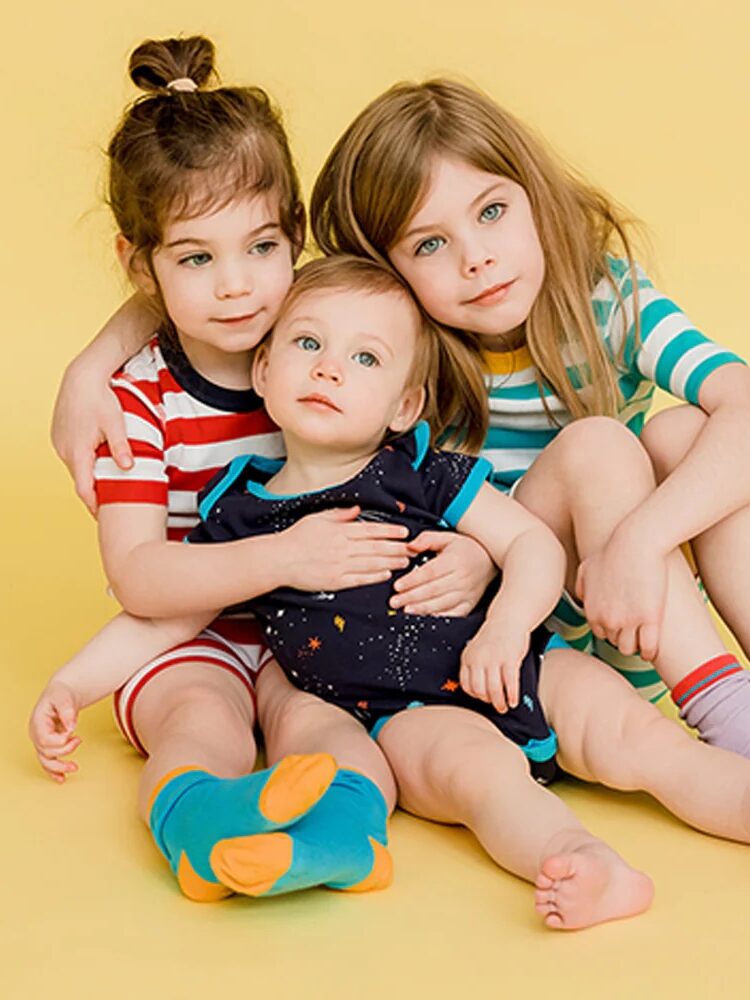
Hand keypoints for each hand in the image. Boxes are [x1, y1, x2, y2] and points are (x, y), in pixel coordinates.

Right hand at [29, 681, 81, 781]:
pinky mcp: (47, 745)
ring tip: (74, 768)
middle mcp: (36, 734)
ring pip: (45, 760)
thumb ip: (67, 711)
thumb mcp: (64, 697)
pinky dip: (54, 771)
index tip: (74, 733)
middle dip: (64, 751)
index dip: (60, 741)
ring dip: (59, 767)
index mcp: (37, 722)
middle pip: (46, 751)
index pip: (45, 740)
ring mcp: (40, 741)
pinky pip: (47, 761)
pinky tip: (62, 778)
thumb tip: (71, 726)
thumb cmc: (61, 694)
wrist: (61, 693)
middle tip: (79, 740)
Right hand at [51, 363, 131, 514]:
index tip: (106, 517)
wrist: (82, 377)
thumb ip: (120, 447)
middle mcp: (64, 451)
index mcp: (77, 452)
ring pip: (77, 469)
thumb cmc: (100, 398)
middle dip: (96, 492)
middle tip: (114, 504)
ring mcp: (60, 444)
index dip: (95, 505)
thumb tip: (128, 467)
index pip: (84, 489)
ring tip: (110, 486)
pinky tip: (99, 463)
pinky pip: (74, 457)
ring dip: (91, 477)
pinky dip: (85, 464)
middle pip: (81, 480)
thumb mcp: (115, 423)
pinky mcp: (60, 438)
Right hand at [281, 507, 410, 590]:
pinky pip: (359, 579)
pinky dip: (374, 577)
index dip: (390, 531)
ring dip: (391, 562)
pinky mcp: (335, 581)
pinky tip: (386, 575)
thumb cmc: (296, 538)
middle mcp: (342, 548)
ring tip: (405, 562)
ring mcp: (339, 565)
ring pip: (371, 563)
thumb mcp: (317, 519)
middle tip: (412, 549)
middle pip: (376, 547)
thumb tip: (357, 510)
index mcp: (339, 531)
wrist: (279, 560)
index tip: (404, 532)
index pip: (371, 530)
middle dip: (396, 548)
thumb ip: (339, 515)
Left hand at [389, 532, 495, 615]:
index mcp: (454, 560)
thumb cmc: (465, 548)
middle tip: (395, 601)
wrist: (490, 560)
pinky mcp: (469, 604)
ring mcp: (467, 593)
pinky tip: (424, 618)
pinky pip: (453, 614)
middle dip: (411, 597)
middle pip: (433, 590)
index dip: (412, 580)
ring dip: (422, 608)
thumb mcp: (447, 537)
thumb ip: (427, 539)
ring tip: (406, 610)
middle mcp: (462, 578)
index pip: (429, 572)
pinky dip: (438, 617)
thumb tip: (410, 546)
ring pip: (442, 604)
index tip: (397, 586)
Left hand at [459, 623, 529, 712]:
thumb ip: (475, 667)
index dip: (475, 696)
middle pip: (479, 690)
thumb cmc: (494, 638)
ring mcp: (494, 659)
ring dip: (500, 702)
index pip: (466, 685)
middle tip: (496, 706)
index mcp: (468, 658)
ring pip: (494, 689)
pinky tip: (513, 701)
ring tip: (505, 706)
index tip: (484, 699)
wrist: (508, 619)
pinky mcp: (509, 658)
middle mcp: (478, 659)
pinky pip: (510, 682)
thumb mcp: (477, 651)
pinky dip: (511, 695)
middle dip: (488, 701)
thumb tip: (480, 691)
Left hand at [576, 534, 667, 661]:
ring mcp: (629, 621)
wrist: (637, 542)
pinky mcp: (650, 619)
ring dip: (635, 646)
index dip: (611, 629)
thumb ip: (581, 586)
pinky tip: (652, 650)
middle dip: (622, 636)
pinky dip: (650, 652)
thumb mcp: (587, 566)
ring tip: (642, 641)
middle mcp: (607, 620)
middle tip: (634, 631)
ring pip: (629, 648)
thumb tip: (582, 599)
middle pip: (614, 642)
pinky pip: (648, 648)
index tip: (621, 625)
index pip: (599, 633)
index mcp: (591, 610)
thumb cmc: (613, 551)